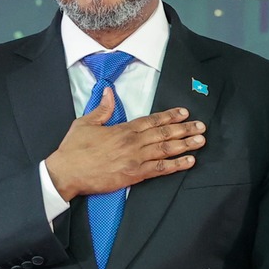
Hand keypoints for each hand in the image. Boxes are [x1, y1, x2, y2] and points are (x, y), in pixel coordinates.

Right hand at [44, 93, 204, 201]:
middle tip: (201, 126)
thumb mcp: (85, 122)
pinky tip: (189, 162)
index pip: (151, 120)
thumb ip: (102, 109)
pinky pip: (160, 169)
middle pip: (164, 133)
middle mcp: (132, 143)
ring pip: (166, 149)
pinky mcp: (134, 175)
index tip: (184, 113)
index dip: (170, 116)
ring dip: (185, 144)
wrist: (66, 172)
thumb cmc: (74, 149)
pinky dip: (176, 165)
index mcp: (123, 129)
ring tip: (200, 140)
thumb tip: (109, 92)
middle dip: (184, 129)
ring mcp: (135, 159)